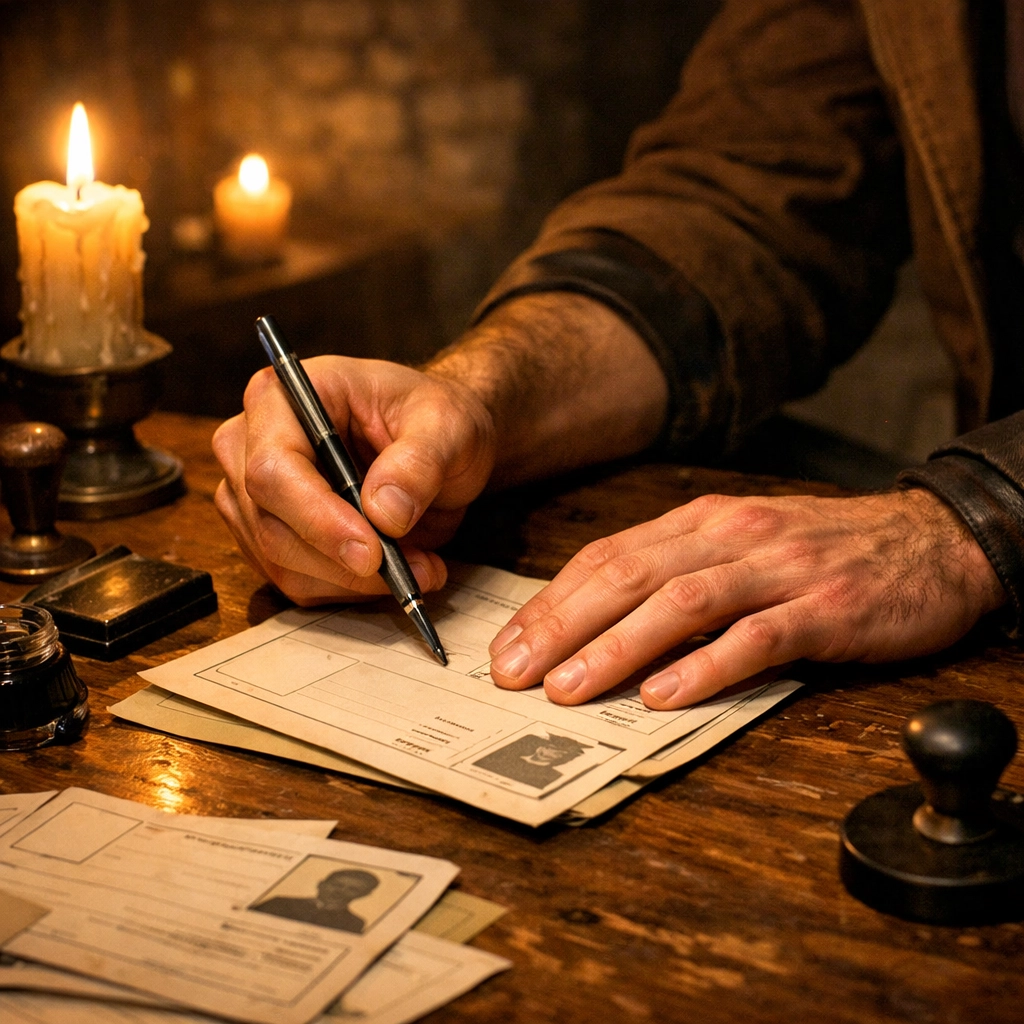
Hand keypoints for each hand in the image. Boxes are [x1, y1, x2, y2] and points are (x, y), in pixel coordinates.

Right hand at [213, 356, 494, 604]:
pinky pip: (296, 582)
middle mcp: (251, 443)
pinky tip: (395, 571)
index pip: (273, 468)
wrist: (437, 441)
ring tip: (418, 566)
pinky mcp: (267, 536)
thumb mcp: (445, 424)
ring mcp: (252, 494)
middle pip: (268, 523)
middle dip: (341, 560)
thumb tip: (384, 512)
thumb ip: (419, 462)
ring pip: (281, 561)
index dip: (318, 517)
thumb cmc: (431, 416)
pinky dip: (350, 589)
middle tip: (410, 569)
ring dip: (353, 581)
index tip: (372, 551)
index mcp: (283, 396)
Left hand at [488, 488, 1005, 707]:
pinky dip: (706, 666)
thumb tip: (600, 624)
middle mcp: (730, 537)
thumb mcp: (738, 545)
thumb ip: (676, 574)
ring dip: (618, 647)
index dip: (551, 603)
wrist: (930, 540)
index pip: (607, 557)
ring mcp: (779, 570)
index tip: (509, 646)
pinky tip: (666, 695)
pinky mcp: (827, 608)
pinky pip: (758, 637)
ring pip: (681, 604)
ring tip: (570, 689)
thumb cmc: (822, 551)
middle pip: (629, 577)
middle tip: (514, 674)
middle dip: (562, 627)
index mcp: (701, 523)